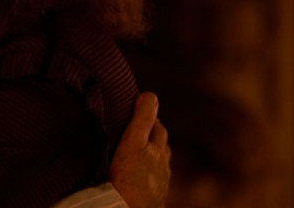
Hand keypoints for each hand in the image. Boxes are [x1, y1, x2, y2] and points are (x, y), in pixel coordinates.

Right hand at [110, 92, 170, 207]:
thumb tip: (150, 94)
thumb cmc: (130, 178)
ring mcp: (159, 183)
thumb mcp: (133, 142)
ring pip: (158, 165)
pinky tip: (137, 178)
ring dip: (150, 156)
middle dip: (152, 135)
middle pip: (161, 146)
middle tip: (138, 128)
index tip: (140, 110)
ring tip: (138, 153)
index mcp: (158, 150)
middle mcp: (162, 166)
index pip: (158, 128)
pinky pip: (152, 182)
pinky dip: (146, 175)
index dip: (149, 118)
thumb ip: (142, 119)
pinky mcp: (152, 198)